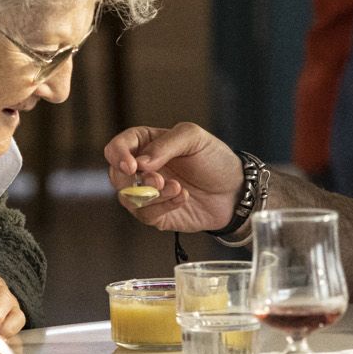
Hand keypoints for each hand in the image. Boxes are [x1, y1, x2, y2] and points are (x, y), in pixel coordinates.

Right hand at [104, 122, 242, 232]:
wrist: (235, 190)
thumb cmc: (215, 159)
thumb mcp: (194, 138)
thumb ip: (165, 145)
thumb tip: (139, 163)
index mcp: (147, 144)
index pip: (118, 147)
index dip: (118, 156)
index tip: (132, 166)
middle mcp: (142, 169)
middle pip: (117, 176)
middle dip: (135, 180)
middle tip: (158, 180)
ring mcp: (148, 193)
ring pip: (128, 198)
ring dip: (151, 195)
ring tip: (178, 188)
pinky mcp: (157, 214)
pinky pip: (146, 215)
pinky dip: (164, 206)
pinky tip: (183, 197)